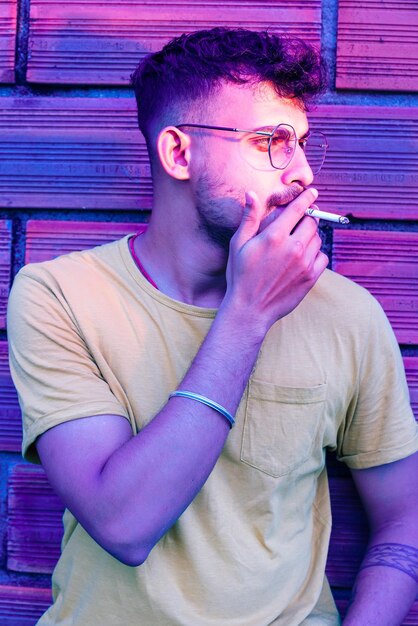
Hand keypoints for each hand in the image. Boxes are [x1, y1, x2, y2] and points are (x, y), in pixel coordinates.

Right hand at [224, 188, 328, 332]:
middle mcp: (293, 247)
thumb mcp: (238, 245)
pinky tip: (304, 258)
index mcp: (274, 236)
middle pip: (311, 222)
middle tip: (300, 222)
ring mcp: (304, 263)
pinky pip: (323, 257)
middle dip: (307, 219)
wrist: (250, 310)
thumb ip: (249, 218)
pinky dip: (316, 254)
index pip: (298, 209)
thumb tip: (251, 194)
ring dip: (310, 237)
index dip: (307, 198)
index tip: (312, 193)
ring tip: (297, 243)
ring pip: (317, 239)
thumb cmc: (240, 276)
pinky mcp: (310, 278)